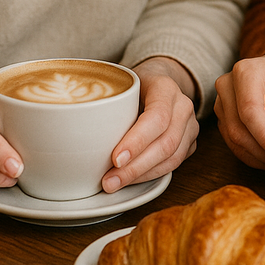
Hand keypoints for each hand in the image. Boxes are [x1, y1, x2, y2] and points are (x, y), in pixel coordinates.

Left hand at [102, 57, 198, 191]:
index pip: (157, 117)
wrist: (158, 81)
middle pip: (166, 143)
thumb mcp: (119, 83)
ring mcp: (191, 125)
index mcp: (166, 87)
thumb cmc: (134, 84)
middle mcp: (183, 106)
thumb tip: (73, 126)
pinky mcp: (189, 143)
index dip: (137, 141)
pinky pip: (173, 165)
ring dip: (141, 175)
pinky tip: (129, 180)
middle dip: (136, 167)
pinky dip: (150, 175)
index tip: (115, 158)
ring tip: (114, 184)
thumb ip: (104, 100)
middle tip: (109, 180)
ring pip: (172, 158)